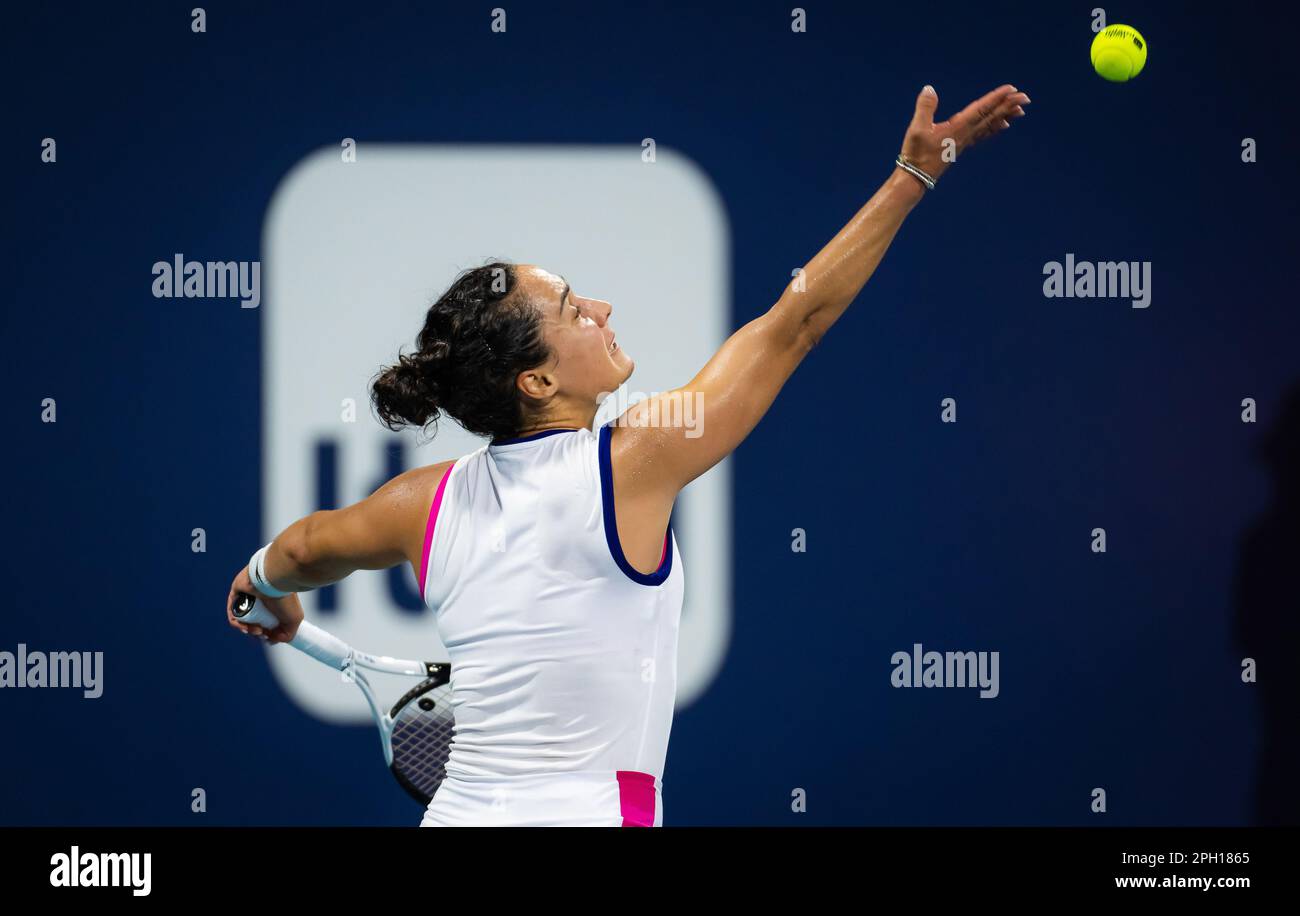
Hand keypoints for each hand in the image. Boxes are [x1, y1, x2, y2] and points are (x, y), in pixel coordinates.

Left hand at [226, 566, 303, 644]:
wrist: (276, 580)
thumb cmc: (286, 599)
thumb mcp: (294, 620)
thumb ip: (287, 634)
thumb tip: (272, 640)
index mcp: (273, 605)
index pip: (265, 623)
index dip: (266, 634)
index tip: (269, 637)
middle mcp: (260, 601)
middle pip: (253, 622)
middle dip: (257, 633)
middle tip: (262, 633)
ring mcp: (248, 597)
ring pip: (242, 619)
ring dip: (247, 630)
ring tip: (255, 630)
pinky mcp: (236, 592)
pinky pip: (232, 611)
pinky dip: (236, 623)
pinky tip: (244, 627)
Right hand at [899, 84, 1029, 183]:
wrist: (916, 177)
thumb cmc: (916, 154)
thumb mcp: (917, 129)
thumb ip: (925, 108)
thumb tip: (929, 88)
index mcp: (958, 128)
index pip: (981, 109)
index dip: (997, 98)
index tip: (1012, 90)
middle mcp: (966, 134)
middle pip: (991, 117)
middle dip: (1008, 106)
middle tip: (1025, 98)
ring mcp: (965, 141)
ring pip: (990, 126)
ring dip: (1005, 116)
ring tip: (1020, 111)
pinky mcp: (961, 146)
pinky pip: (984, 134)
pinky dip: (995, 127)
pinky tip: (1002, 125)